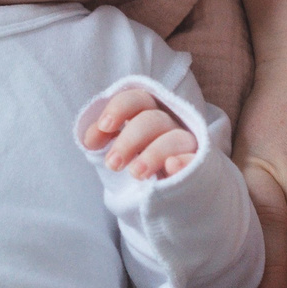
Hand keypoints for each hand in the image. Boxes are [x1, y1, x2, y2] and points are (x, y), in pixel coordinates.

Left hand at [81, 87, 198, 180]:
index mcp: (148, 113)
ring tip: (135, 174)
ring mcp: (185, 144)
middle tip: (112, 164)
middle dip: (128, 140)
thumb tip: (88, 139)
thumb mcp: (119, 147)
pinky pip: (194, 160)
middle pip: (151, 120)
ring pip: (173, 138)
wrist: (169, 188)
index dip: (119, 109)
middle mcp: (169, 124)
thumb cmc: (138, 160)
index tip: (104, 127)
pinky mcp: (198, 165)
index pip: (137, 99)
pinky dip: (184, 161)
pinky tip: (171, 167)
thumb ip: (102, 138)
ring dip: (152, 154)